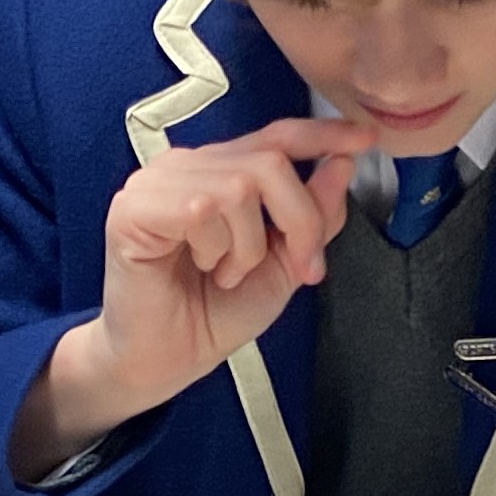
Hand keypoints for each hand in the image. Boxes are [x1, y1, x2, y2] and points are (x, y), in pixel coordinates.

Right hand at [10, 118, 367, 479]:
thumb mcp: (284, 264)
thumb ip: (313, 216)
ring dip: (246, 246)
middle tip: (294, 265)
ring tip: (225, 272)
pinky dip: (213, 248)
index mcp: (221, 172)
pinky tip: (199, 266)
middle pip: (269, 161)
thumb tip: (341, 165)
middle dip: (299, 221)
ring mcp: (156, 183)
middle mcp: (188, 167)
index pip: (275, 137)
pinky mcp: (133, 208)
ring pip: (238, 186)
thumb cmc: (214, 313)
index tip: (362, 140)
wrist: (170, 360)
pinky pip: (200, 208)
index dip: (322, 135)